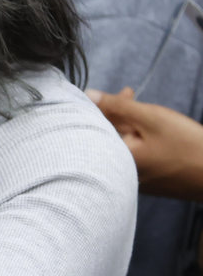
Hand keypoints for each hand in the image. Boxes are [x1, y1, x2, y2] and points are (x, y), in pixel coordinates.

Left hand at [88, 87, 202, 200]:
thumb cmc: (187, 146)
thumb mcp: (152, 119)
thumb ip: (118, 106)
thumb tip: (87, 94)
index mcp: (114, 157)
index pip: (94, 125)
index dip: (105, 105)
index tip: (125, 93)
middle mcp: (118, 171)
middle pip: (106, 135)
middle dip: (115, 113)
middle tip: (129, 94)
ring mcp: (131, 179)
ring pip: (121, 144)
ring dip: (126, 124)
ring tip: (142, 110)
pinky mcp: (145, 182)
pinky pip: (133, 156)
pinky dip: (137, 140)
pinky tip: (148, 131)